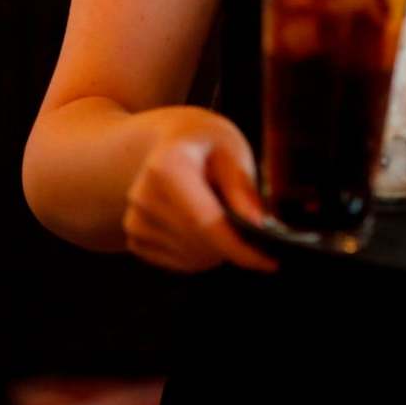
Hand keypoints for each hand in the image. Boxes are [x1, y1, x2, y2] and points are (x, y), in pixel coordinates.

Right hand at [122, 109, 277, 274]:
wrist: (170, 142)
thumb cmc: (207, 144)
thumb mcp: (232, 150)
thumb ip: (242, 187)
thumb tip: (257, 224)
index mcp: (166, 167)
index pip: (205, 222)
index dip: (239, 248)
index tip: (270, 262)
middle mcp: (143, 196)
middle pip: (199, 243)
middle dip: (233, 248)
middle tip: (253, 233)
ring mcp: (135, 219)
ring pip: (190, 258)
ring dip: (216, 251)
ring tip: (223, 219)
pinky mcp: (134, 236)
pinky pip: (177, 262)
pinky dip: (198, 254)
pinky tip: (203, 228)